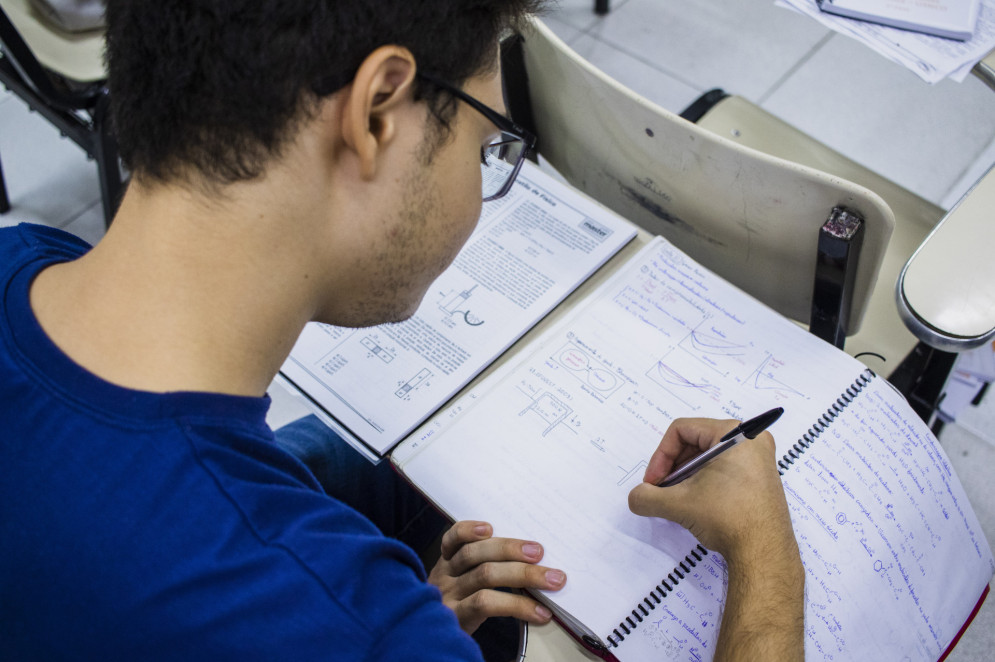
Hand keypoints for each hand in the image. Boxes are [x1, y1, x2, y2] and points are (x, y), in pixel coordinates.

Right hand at [427, 521, 566, 633]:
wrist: (432, 644)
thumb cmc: (459, 609)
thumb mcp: (461, 586)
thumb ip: (482, 568)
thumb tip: (530, 558)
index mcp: (446, 564)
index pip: (452, 538)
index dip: (469, 530)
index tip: (490, 527)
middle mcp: (444, 578)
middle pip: (473, 554)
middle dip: (510, 549)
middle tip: (539, 552)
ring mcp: (449, 598)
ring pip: (485, 576)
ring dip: (523, 574)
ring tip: (552, 581)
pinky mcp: (458, 619)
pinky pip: (487, 606)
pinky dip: (516, 605)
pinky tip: (535, 610)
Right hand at [628, 418, 803, 660]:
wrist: (764, 554)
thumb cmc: (728, 518)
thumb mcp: (679, 504)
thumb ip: (648, 497)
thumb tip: (636, 498)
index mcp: (735, 433)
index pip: (682, 430)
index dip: (661, 456)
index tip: (654, 482)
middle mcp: (751, 441)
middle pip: (696, 441)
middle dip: (673, 467)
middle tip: (662, 491)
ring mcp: (759, 460)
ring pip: (709, 457)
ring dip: (687, 476)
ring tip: (678, 500)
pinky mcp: (761, 480)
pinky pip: (725, 469)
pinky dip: (705, 482)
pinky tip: (697, 505)